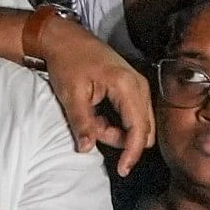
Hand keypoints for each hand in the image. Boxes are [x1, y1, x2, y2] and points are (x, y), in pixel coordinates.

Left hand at [31, 15, 153, 174]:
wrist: (66, 38)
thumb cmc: (68, 62)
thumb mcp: (71, 95)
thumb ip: (82, 123)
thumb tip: (87, 148)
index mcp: (127, 86)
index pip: (138, 129)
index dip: (131, 153)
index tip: (122, 170)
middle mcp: (139, 85)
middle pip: (144, 129)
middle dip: (120, 140)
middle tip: (92, 130)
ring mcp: (138, 85)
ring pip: (139, 123)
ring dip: (117, 131)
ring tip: (92, 119)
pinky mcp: (133, 86)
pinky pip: (134, 114)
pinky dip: (117, 122)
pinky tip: (98, 114)